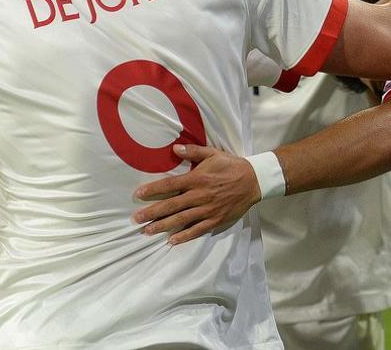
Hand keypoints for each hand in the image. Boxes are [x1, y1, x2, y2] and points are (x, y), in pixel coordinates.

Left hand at [131, 144, 259, 244]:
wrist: (254, 181)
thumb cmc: (231, 165)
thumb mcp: (213, 153)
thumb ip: (193, 152)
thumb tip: (174, 149)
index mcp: (197, 178)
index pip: (170, 185)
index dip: (153, 189)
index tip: (138, 194)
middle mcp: (200, 195)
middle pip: (171, 205)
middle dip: (152, 212)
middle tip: (136, 219)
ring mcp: (207, 210)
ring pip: (181, 219)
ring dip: (163, 226)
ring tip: (148, 231)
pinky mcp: (216, 220)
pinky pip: (197, 230)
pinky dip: (184, 236)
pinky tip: (172, 241)